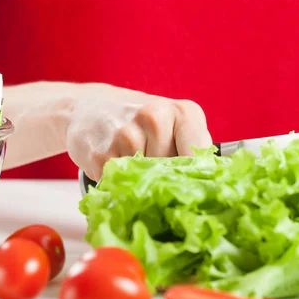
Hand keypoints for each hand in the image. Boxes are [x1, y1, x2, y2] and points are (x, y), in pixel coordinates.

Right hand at [65, 83, 211, 180]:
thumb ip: (195, 150)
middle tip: (154, 169)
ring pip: (148, 182)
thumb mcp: (175, 125)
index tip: (189, 189)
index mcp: (184, 112)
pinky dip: (121, 184)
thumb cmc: (141, 123)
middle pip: (174, 174)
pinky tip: (116, 165)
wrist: (89, 108)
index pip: (201, 160)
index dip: (195, 180)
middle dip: (167, 180)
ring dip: (142, 182)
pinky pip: (122, 186)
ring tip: (132, 162)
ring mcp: (126, 135)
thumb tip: (209, 189)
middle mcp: (155, 117)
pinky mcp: (101, 155)